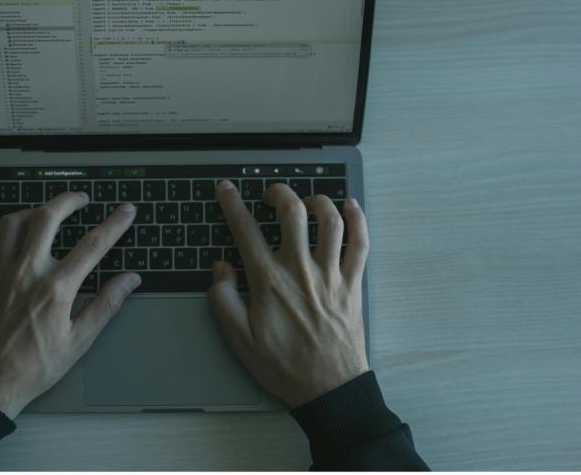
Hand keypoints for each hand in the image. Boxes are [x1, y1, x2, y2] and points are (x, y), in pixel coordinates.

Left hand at [0, 192, 140, 417]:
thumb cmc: (32, 367)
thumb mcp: (78, 341)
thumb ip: (106, 305)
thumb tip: (130, 281)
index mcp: (55, 288)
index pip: (93, 245)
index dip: (114, 223)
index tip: (127, 210)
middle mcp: (25, 272)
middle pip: (49, 216)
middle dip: (70, 200)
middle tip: (83, 198)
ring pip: (15, 221)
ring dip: (35, 210)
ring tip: (49, 212)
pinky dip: (2, 231)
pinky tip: (13, 237)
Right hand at [208, 181, 368, 407]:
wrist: (329, 389)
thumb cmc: (284, 366)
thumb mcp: (239, 339)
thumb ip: (223, 300)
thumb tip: (220, 268)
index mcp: (269, 282)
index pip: (246, 231)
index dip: (232, 204)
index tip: (226, 190)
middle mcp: (301, 270)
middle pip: (292, 213)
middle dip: (278, 193)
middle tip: (270, 194)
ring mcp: (330, 275)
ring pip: (329, 221)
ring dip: (317, 201)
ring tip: (306, 201)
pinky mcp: (353, 284)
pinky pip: (360, 244)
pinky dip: (358, 220)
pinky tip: (350, 207)